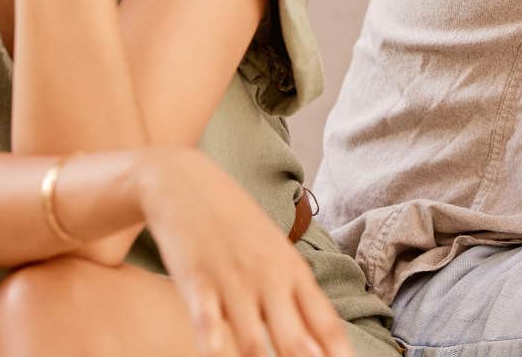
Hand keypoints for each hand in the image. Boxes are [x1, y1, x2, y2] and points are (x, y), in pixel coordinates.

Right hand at [137, 147, 352, 356]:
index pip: (326, 324)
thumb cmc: (234, 222)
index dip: (339, 356)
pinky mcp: (195, 281)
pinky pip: (208, 325)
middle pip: (297, 342)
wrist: (183, 181)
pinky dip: (217, 349)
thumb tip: (322, 340)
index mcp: (293, 271)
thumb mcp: (273, 250)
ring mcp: (233, 281)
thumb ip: (295, 293)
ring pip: (254, 343)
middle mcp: (269, 279)